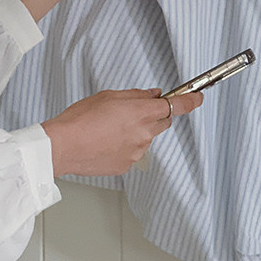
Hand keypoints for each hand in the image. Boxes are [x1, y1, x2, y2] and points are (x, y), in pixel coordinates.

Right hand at [41, 88, 202, 177]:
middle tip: (132, 112)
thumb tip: (151, 95)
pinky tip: (105, 143)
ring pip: (145, 138)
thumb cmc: (79, 120)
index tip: (197, 97)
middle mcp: (144, 133)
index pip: (177, 105)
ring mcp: (137, 152)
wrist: (63, 147)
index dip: (191, 100)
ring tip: (109, 130)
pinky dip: (124, 147)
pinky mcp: (126, 165)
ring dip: (135, 132)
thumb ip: (135, 95)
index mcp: (141, 112)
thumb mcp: (108, 96)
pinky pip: (132, 152)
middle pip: (162, 121)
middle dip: (153, 115)